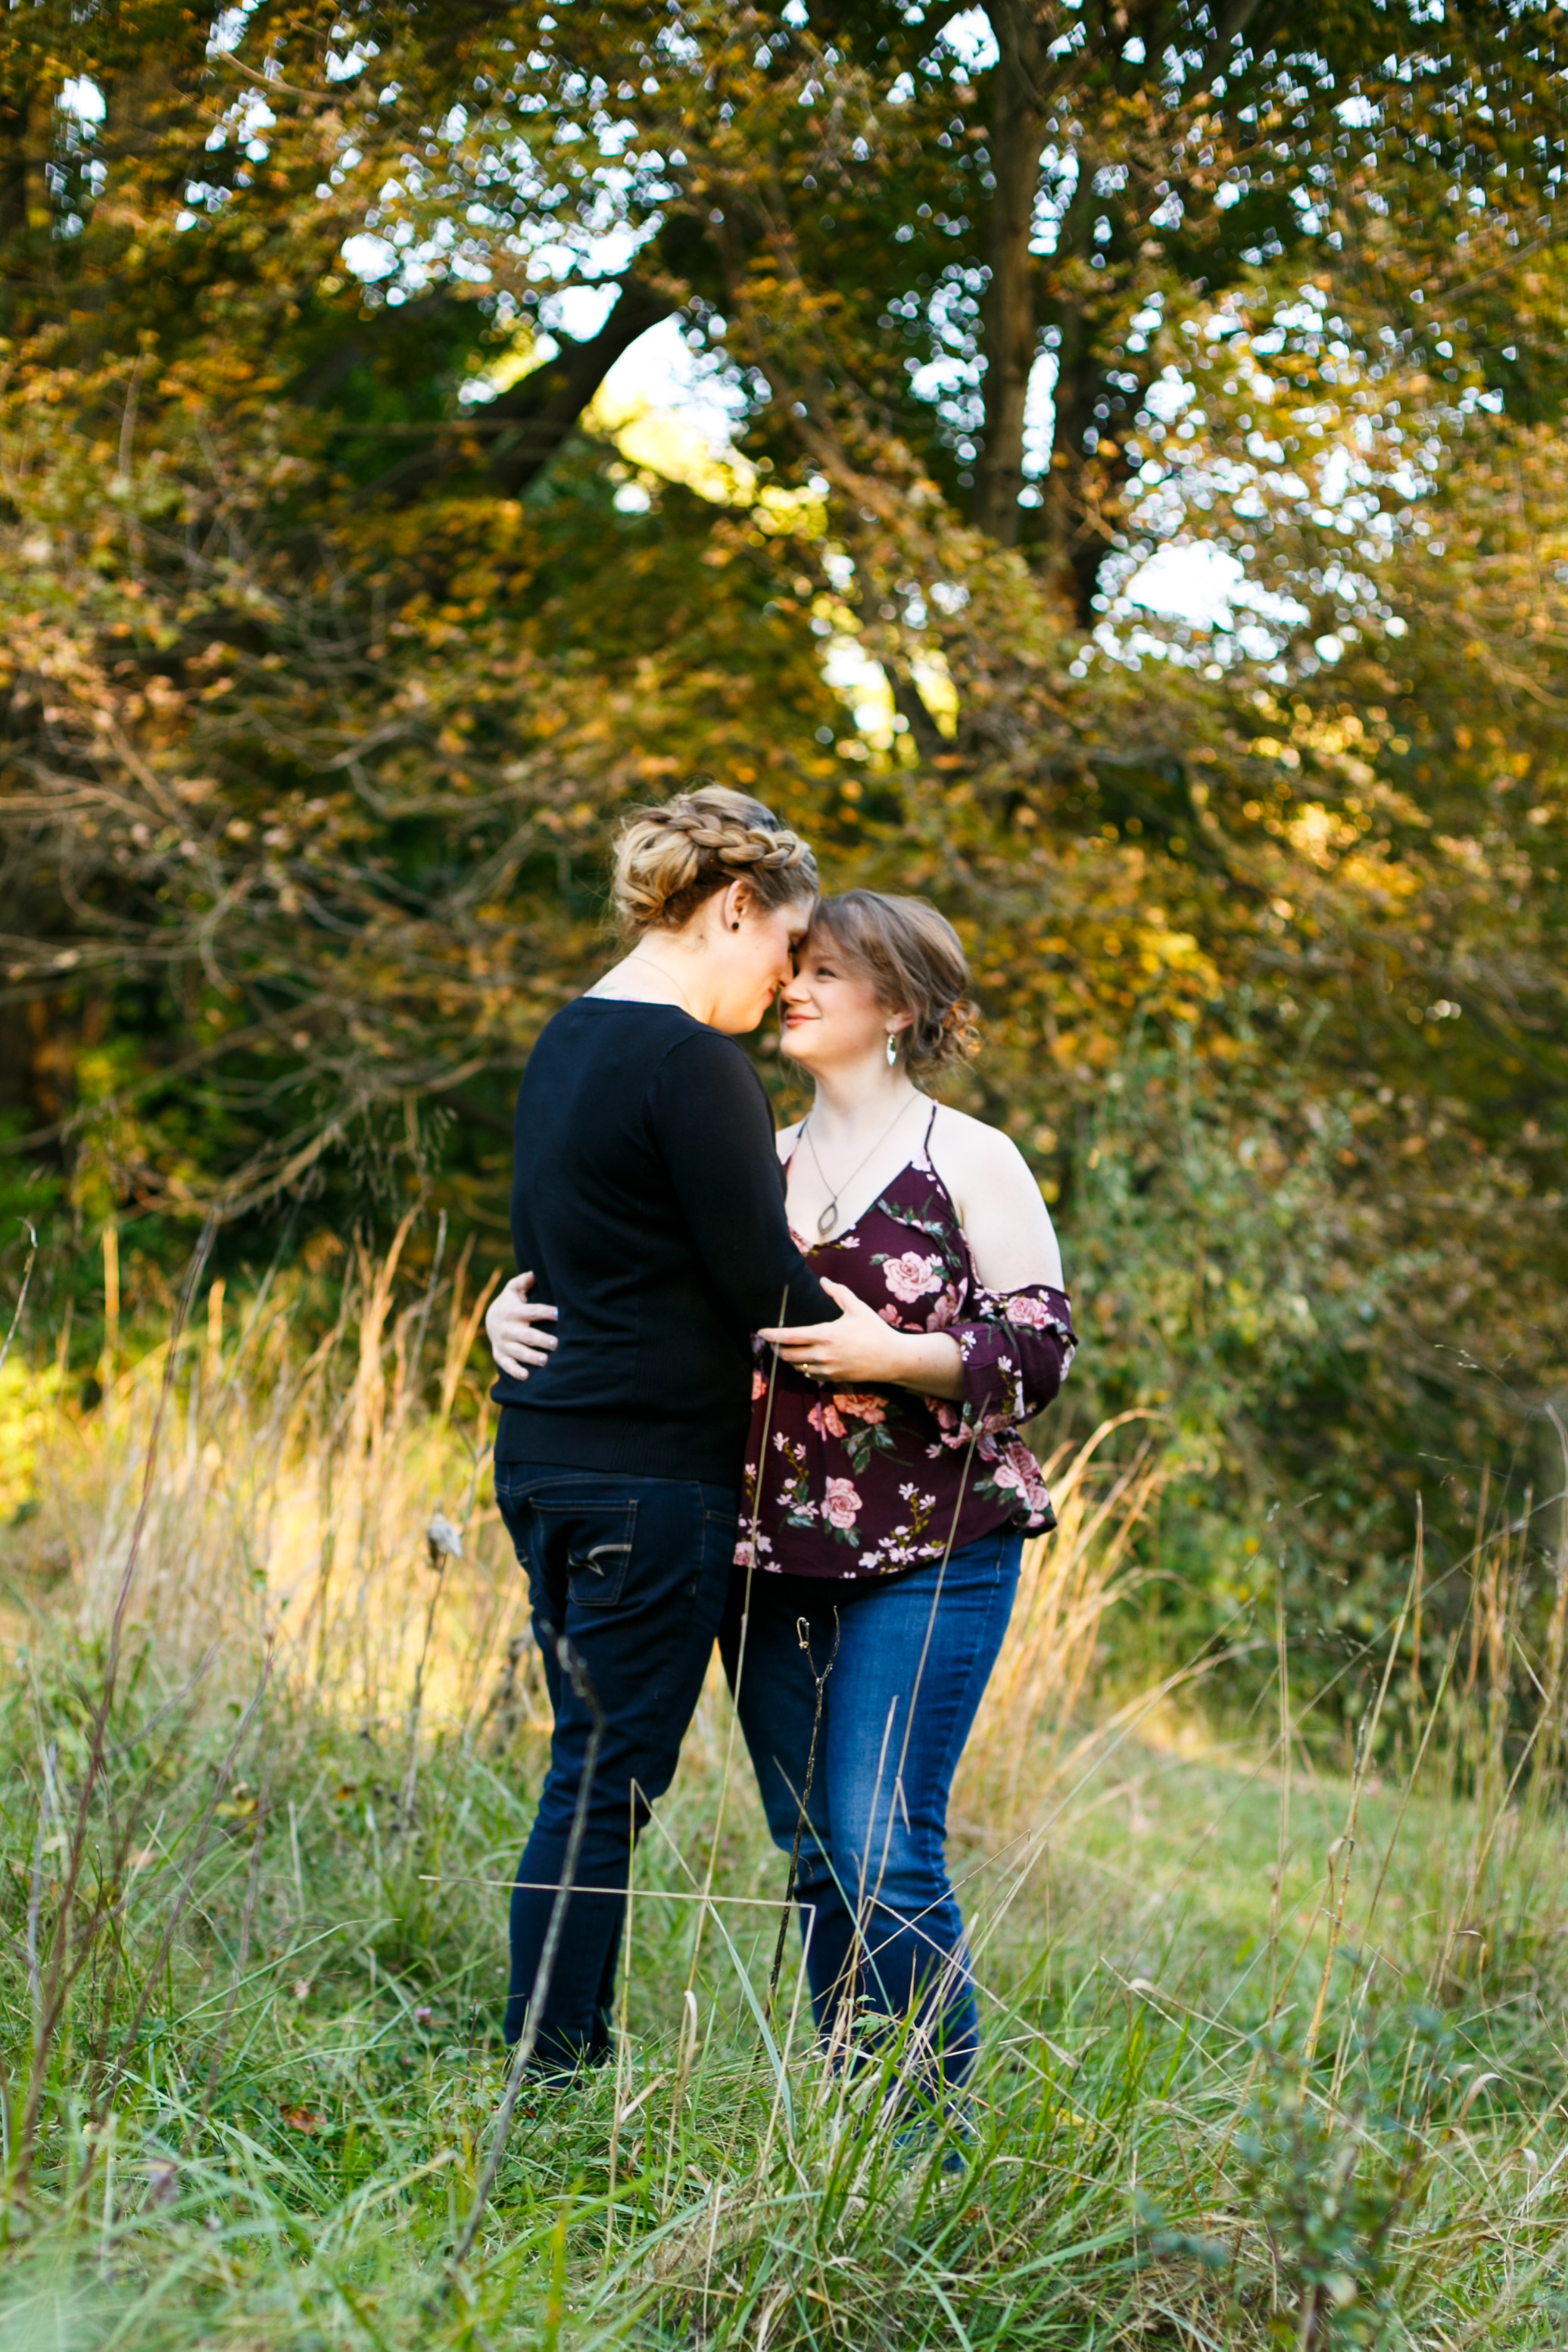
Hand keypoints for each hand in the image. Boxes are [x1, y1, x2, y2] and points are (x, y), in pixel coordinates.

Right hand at [486, 1270, 558, 1380]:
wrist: (490, 1320)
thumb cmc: (510, 1303)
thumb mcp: (513, 1290)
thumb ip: (524, 1281)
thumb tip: (536, 1272)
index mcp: (513, 1312)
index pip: (532, 1312)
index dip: (546, 1312)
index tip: (560, 1313)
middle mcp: (507, 1329)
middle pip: (527, 1335)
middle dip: (541, 1339)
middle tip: (556, 1343)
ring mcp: (503, 1344)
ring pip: (519, 1352)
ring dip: (531, 1357)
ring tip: (545, 1361)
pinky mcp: (500, 1356)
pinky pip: (507, 1365)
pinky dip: (515, 1371)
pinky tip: (526, 1376)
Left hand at [758, 1277, 958, 1393]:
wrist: (892, 1359)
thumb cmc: (875, 1331)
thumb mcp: (858, 1308)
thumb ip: (839, 1293)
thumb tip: (823, 1281)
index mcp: (825, 1335)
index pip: (789, 1337)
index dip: (771, 1335)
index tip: (761, 1332)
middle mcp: (823, 1355)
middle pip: (788, 1355)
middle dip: (776, 1348)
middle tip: (772, 1340)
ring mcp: (827, 1369)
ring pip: (797, 1367)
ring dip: (789, 1359)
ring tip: (786, 1349)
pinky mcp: (833, 1379)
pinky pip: (809, 1375)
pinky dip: (803, 1368)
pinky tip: (804, 1361)